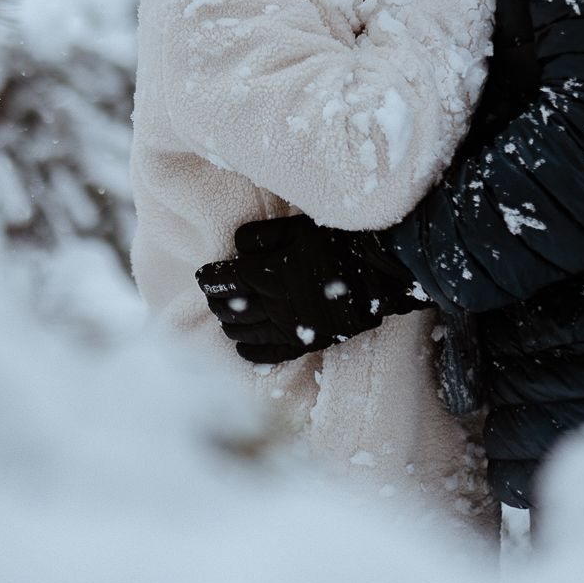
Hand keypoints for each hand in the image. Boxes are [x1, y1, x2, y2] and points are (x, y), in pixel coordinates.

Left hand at [196, 214, 428, 364]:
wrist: (379, 272)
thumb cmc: (337, 242)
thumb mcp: (295, 228)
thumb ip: (260, 237)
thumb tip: (236, 249)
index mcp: (266, 274)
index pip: (223, 281)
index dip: (209, 279)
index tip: (204, 276)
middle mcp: (273, 305)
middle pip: (230, 309)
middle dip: (216, 301)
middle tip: (215, 294)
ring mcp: (290, 327)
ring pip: (244, 332)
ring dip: (230, 324)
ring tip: (227, 316)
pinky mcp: (307, 341)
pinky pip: (271, 354)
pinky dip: (251, 352)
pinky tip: (242, 347)